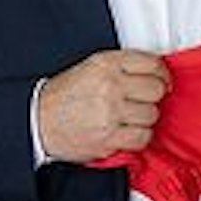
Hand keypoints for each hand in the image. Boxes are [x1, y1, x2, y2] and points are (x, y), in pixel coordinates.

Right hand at [36, 49, 170, 162]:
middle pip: (156, 90)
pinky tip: (126, 132)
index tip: (162, 81)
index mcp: (107, 64)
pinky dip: (138, 137)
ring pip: (152, 115)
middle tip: (141, 101)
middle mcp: (110, 85)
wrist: (38, 120)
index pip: (153, 64)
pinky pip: (143, 137)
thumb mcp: (91, 67)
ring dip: (144, 119)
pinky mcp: (109, 137)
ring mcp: (110, 112)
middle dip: (152, 97)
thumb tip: (156, 73)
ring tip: (128, 118)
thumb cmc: (64, 95)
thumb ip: (123, 66)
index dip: (162, 74)